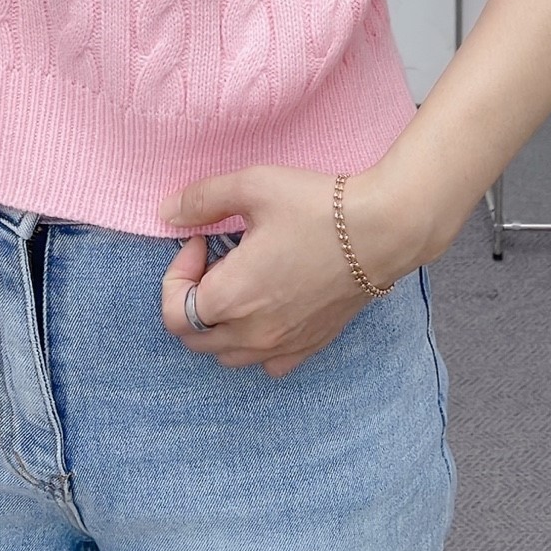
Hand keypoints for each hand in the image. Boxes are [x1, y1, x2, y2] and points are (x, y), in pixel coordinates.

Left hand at [158, 166, 429, 377]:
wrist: (383, 229)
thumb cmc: (317, 206)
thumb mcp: (253, 186)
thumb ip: (203, 200)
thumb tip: (167, 212)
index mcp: (231, 298)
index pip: (173, 312)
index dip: (175, 274)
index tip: (201, 240)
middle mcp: (252, 333)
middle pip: (196, 339)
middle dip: (192, 299)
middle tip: (217, 259)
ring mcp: (283, 345)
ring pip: (229, 356)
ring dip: (219, 325)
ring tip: (241, 283)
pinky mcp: (311, 345)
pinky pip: (270, 364)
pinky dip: (256, 345)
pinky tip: (269, 309)